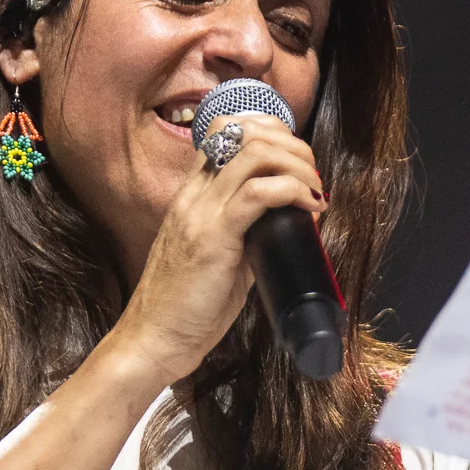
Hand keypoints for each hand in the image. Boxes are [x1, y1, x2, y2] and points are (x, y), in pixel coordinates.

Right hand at [114, 113, 326, 383]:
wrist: (154, 338)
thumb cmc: (185, 306)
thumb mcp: (217, 257)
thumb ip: (245, 234)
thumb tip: (286, 226)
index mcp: (191, 195)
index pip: (225, 131)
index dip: (269, 132)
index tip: (296, 159)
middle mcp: (194, 195)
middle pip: (246, 132)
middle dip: (292, 144)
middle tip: (313, 174)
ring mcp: (201, 213)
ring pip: (256, 153)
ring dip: (298, 164)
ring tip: (315, 190)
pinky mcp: (213, 237)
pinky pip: (259, 193)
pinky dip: (293, 191)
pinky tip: (310, 208)